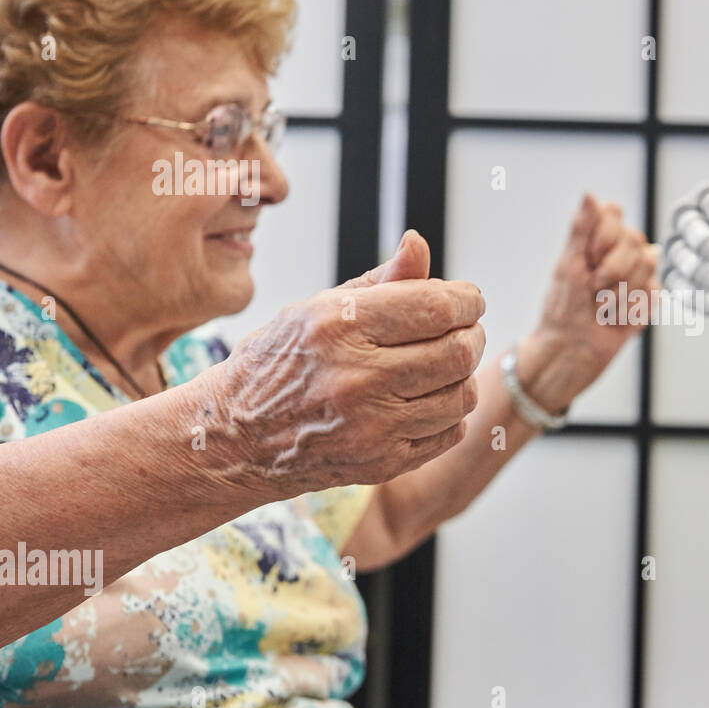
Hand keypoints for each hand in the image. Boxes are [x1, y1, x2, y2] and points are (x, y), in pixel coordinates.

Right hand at [207, 230, 486, 493]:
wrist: (236, 438)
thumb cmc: (280, 363)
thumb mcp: (317, 308)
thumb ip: (380, 280)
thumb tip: (419, 244)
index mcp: (338, 326)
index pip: (437, 307)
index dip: (468, 300)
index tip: (469, 300)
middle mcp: (355, 377)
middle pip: (458, 352)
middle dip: (472, 335)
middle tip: (464, 330)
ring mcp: (370, 427)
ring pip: (461, 396)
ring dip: (464, 376)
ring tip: (444, 365)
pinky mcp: (381, 462)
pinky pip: (449, 433)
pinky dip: (450, 414)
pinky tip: (426, 400)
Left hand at [515, 193, 657, 412]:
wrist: (571, 351)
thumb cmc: (562, 309)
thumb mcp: (568, 265)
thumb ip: (581, 229)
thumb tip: (589, 194)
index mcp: (596, 238)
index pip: (613, 212)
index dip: (603, 236)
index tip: (588, 260)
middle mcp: (618, 251)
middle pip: (634, 239)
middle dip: (611, 270)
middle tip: (593, 289)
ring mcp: (636, 274)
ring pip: (647, 265)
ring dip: (619, 293)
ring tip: (602, 307)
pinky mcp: (649, 297)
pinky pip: (653, 291)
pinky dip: (630, 309)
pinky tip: (615, 318)